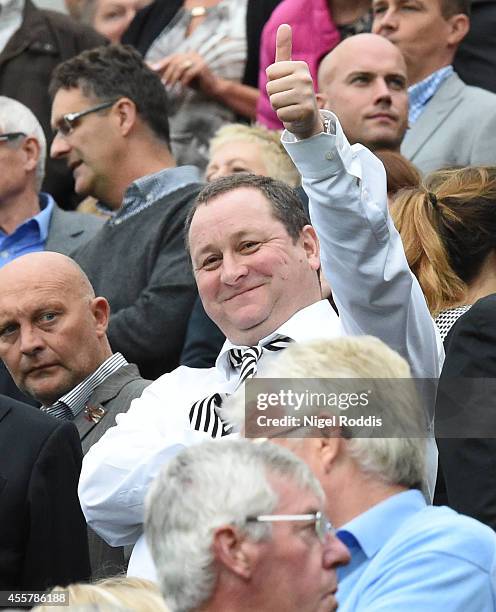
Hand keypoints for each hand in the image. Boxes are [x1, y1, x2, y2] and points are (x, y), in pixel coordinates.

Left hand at [149, 52, 218, 95]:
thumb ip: (170, 72)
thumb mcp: (181, 77)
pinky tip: (180, 90)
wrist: (213, 88)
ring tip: (169, 88)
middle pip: (174, 62)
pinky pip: (188, 74)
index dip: (161, 63)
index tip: (152, 69)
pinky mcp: (202, 67)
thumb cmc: (197, 83)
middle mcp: (191, 54)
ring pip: (180, 67)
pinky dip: (183, 83)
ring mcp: (197, 59)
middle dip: (167, 73)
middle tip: (162, 84)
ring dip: (173, 78)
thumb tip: (154, 69)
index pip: (171, 58)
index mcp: (186, 55)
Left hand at [266, 24, 323, 138]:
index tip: (284, 85)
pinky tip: (293, 115)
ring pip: (274, 101)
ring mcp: (307, 95)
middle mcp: (305, 78)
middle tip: (287, 98)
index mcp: (300, 66)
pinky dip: (284, 117)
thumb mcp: (287, 70)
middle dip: (275, 96)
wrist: (307, 118)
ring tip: (289, 106)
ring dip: (279, 107)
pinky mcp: (305, 111)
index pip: (270, 73)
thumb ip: (284, 49)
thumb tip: (284, 25)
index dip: (273, 82)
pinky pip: (281, 114)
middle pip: (271, 88)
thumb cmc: (293, 91)